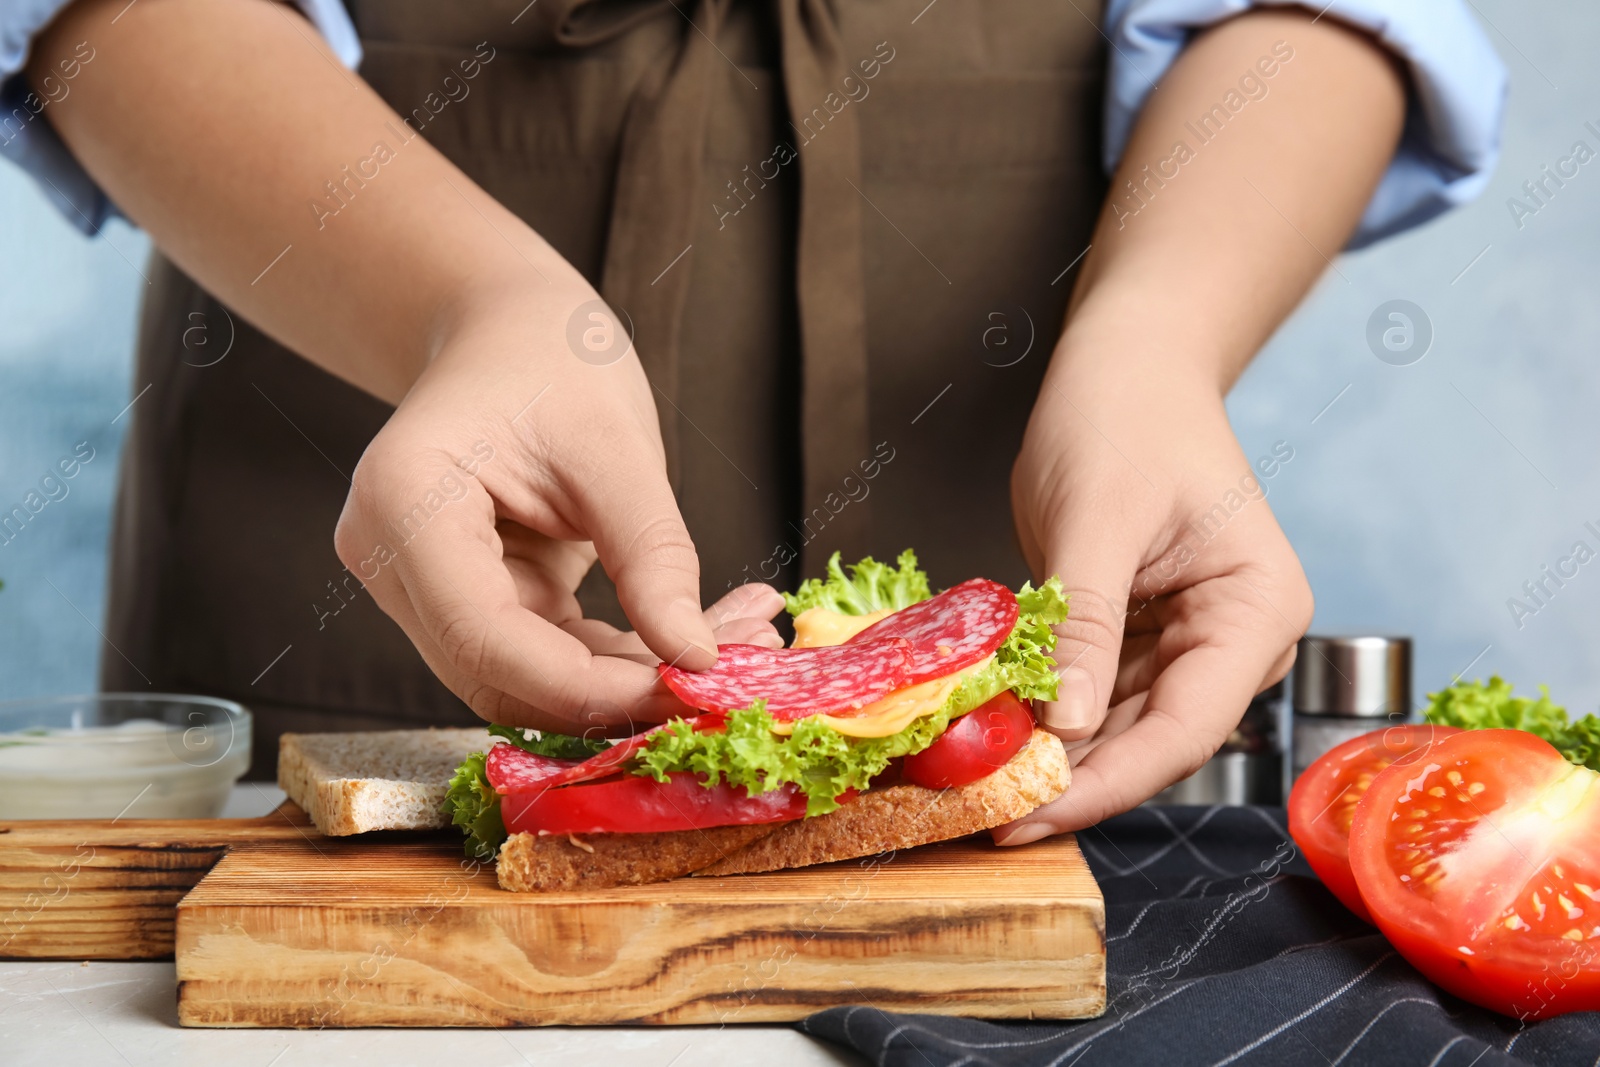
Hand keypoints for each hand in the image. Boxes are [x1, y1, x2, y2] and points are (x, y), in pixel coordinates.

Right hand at [334, 280, 781, 734]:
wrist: (507, 330)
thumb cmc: (552, 357)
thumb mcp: (617, 447)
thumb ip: (652, 556)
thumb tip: (696, 657)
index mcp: (405, 503)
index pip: (484, 637)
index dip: (584, 686)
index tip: (686, 689)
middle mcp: (392, 559)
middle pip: (500, 676)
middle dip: (617, 695)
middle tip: (730, 681)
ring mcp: (421, 588)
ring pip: (526, 681)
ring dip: (627, 684)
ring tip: (737, 646)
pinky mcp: (466, 601)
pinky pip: (544, 657)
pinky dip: (617, 660)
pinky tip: (693, 638)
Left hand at [996, 353, 1311, 841]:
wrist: (1127, 364)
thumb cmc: (1124, 415)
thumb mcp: (1095, 517)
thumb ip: (1084, 623)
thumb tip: (1065, 728)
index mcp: (1257, 612)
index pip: (1184, 730)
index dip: (1104, 785)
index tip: (1027, 816)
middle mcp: (1237, 641)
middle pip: (1153, 743)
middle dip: (1071, 782)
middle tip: (985, 819)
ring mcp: (1191, 643)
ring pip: (1120, 730)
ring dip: (1053, 758)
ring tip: (978, 787)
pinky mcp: (1143, 636)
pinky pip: (1094, 694)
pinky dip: (1046, 715)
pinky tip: (994, 735)